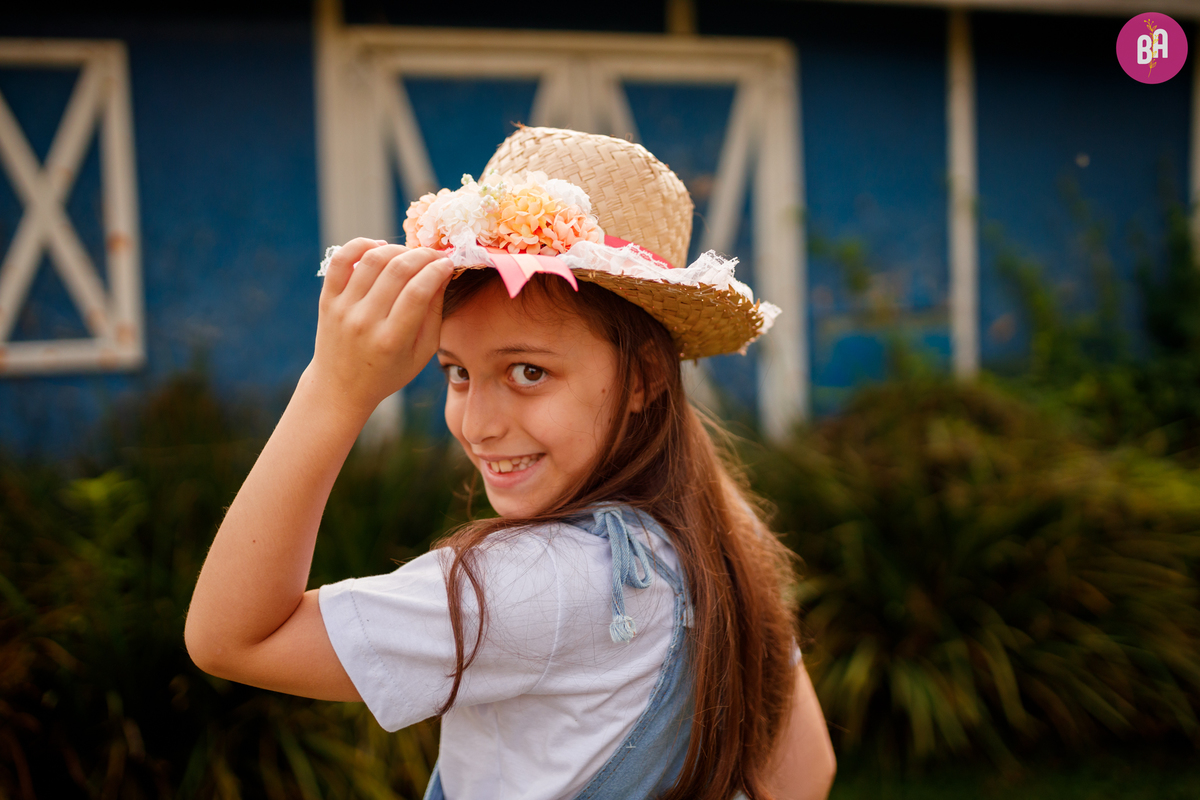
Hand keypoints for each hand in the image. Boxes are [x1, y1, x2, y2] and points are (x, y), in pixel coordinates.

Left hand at [309, 238, 454, 419]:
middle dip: (423, 255)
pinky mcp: (327, 300)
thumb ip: (434, 313)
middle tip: (434, 255)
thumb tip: (443, 272)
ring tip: (409, 255)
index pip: (418, 292)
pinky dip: (361, 244)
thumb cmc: (389, 371)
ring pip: (372, 260)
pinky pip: (341, 260)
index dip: (437, 270)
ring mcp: (343, 309)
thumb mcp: (422, 353)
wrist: (341, 387)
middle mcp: (365, 322)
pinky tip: (378, 247)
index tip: (448, 263)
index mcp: (392, 340)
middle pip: (397, 271)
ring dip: (397, 248)